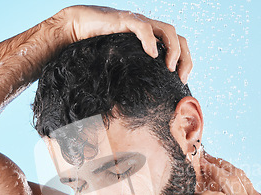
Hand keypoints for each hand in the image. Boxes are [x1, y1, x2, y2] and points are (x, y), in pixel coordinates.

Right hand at [56, 5, 191, 82]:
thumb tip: (139, 109)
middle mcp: (149, 31)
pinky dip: (150, 40)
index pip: (178, 47)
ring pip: (168, 31)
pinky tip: (151, 54)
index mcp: (151, 41)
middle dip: (185, 59)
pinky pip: (143, 28)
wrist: (75, 30)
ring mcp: (139, 24)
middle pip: (179, 39)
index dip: (185, 63)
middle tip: (179, 78)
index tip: (182, 82)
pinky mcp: (125, 21)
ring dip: (173, 50)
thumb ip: (132, 79)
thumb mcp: (120, 68)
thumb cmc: (96, 50)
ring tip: (168, 68)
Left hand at [197, 153, 260, 194]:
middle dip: (220, 163)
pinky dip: (205, 193)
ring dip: (212, 170)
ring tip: (199, 165)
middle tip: (206, 158)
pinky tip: (197, 194)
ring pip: (228, 180)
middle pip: (237, 174)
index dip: (230, 169)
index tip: (219, 165)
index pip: (246, 179)